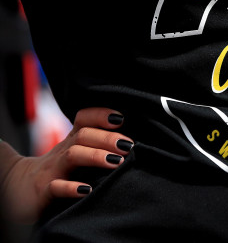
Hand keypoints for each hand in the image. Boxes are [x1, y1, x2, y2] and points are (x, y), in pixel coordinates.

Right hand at [0, 107, 133, 223]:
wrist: (18, 189)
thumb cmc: (58, 169)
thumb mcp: (74, 152)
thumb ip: (95, 143)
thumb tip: (130, 140)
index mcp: (72, 140)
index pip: (84, 118)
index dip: (101, 115)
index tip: (121, 119)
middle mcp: (63, 150)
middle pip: (84, 135)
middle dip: (107, 138)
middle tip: (128, 145)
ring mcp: (53, 169)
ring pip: (73, 155)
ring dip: (96, 156)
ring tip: (116, 162)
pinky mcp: (43, 191)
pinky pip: (56, 187)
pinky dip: (72, 188)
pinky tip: (88, 190)